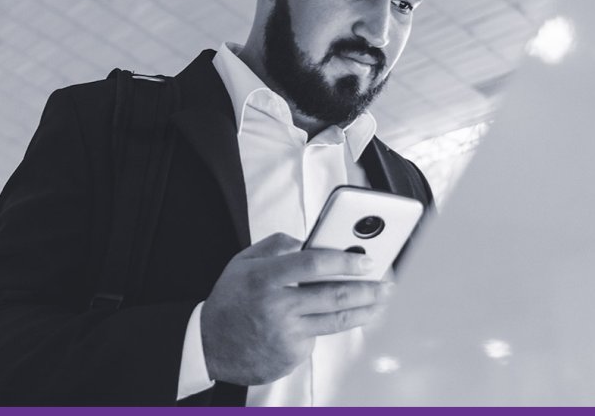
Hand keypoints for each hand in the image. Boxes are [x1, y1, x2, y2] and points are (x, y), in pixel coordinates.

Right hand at [201, 232, 394, 385]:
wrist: (206, 346)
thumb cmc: (231, 300)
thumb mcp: (242, 262)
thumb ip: (277, 245)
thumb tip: (311, 239)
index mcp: (263, 278)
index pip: (312, 264)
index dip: (345, 261)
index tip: (368, 261)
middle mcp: (275, 306)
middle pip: (334, 296)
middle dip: (368, 289)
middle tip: (388, 284)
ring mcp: (284, 333)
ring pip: (336, 320)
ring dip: (366, 311)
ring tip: (383, 301)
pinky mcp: (290, 354)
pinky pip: (318, 336)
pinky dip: (330, 326)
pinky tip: (342, 319)